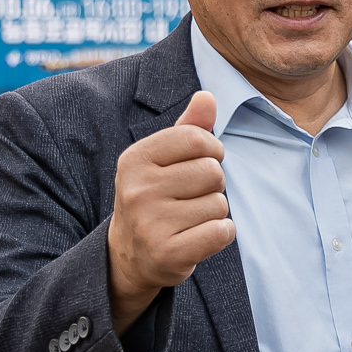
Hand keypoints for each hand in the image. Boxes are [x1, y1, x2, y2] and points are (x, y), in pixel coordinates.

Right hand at [106, 91, 235, 332]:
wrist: (130, 255)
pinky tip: (197, 237)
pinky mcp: (168, 252)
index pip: (197, 138)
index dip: (212, 150)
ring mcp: (150, 223)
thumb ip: (188, 128)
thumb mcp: (163, 160)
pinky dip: (219, 234)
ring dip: (213, 212)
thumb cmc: (154, 198)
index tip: (200, 163)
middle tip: (189, 198)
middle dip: (213, 185)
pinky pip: (221, 231)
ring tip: (187, 220)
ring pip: (219, 203)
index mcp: (136, 159)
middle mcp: (138, 189)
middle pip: (213, 172)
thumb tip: (207, 96)